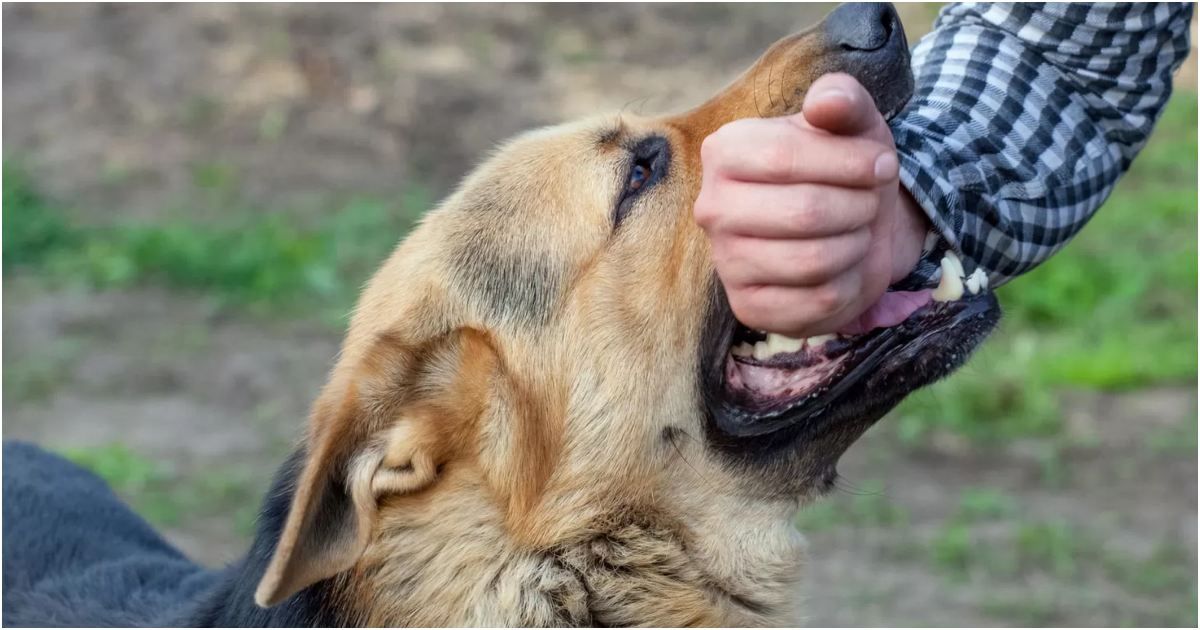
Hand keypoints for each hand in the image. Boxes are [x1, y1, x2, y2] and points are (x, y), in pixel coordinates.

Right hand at [694, 73, 928, 336]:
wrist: (851, 225)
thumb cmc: (844, 168)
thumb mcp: (852, 123)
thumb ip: (843, 99)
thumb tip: (826, 103)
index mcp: (724, 151)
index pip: (785, 157)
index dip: (850, 163)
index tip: (883, 165)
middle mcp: (713, 208)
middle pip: (804, 212)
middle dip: (858, 206)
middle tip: (868, 202)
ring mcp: (726, 262)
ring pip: (814, 260)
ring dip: (856, 244)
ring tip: (855, 231)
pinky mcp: (749, 308)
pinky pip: (819, 301)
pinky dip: (849, 284)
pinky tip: (843, 268)